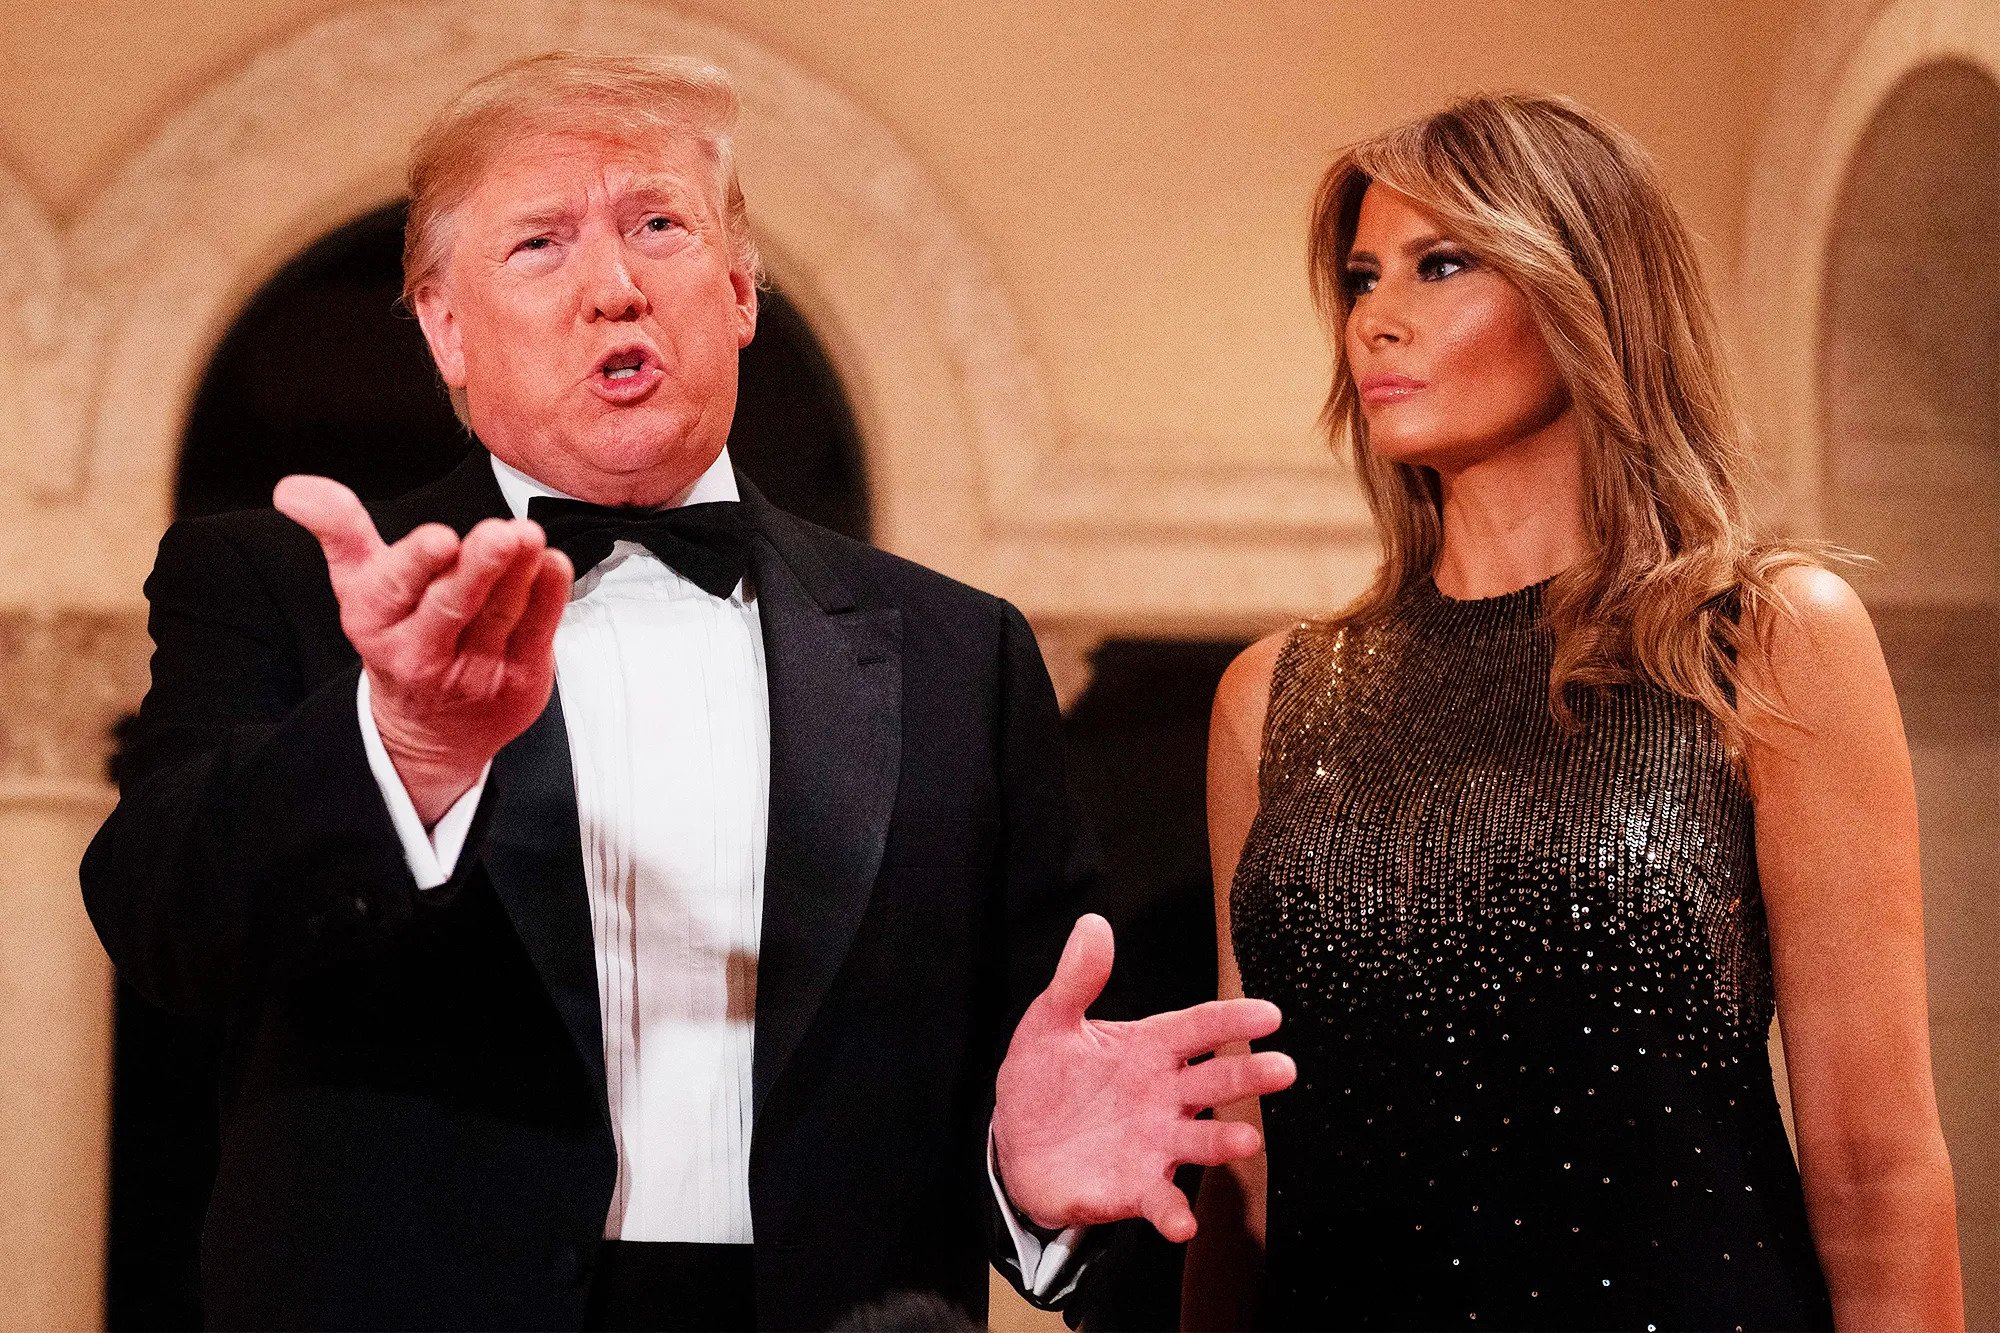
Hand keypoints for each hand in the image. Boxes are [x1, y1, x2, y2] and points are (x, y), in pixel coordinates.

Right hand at [273, 476, 571, 823]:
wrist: (430, 729)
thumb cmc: (399, 635)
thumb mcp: (358, 583)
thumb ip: (338, 529)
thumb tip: (291, 488)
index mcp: (374, 620)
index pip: (393, 587)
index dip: (418, 561)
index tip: (441, 538)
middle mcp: (421, 651)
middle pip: (452, 605)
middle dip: (480, 567)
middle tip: (506, 533)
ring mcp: (473, 671)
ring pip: (500, 614)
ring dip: (521, 573)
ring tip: (531, 536)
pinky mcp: (518, 681)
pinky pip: (537, 633)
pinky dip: (550, 597)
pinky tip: (553, 563)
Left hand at [992, 914, 1295, 1240]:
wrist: (1016, 1145)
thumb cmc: (1044, 1079)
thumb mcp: (1050, 1022)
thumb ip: (1077, 979)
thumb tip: (1093, 925)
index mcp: (1149, 1049)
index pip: (1199, 1028)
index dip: (1232, 1020)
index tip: (1269, 1014)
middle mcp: (1164, 1096)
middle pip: (1214, 1082)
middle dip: (1249, 1076)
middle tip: (1283, 1068)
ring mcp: (1155, 1144)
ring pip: (1200, 1142)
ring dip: (1224, 1144)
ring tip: (1248, 1141)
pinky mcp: (1136, 1188)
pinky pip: (1161, 1201)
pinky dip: (1174, 1212)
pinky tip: (1182, 1222)